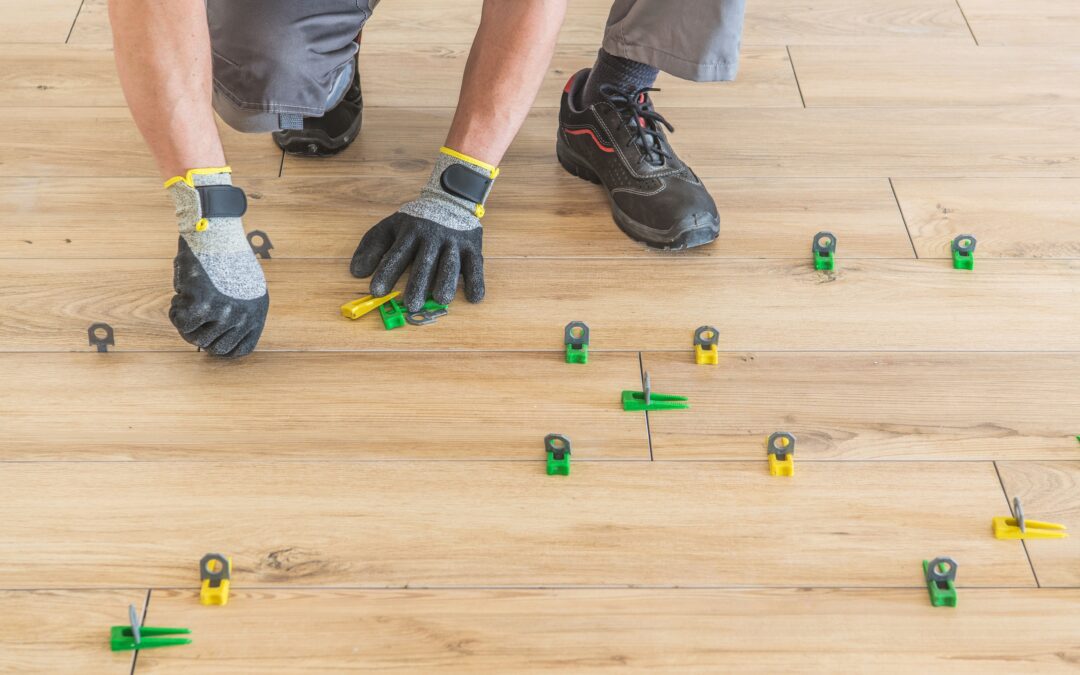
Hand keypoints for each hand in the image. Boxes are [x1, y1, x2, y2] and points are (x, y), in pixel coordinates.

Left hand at [350, 211, 483, 311]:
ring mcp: (454, 242)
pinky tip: (474, 298)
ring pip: (450, 264)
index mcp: (410, 232)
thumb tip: (356, 273)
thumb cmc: (416, 221)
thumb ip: (372, 248)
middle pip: (425, 262)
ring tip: (441, 299)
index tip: (377, 291)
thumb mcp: (391, 227)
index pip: (396, 254)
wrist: (450, 198)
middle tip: (411, 304)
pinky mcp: (472, 247)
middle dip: (418, 283)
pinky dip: (476, 281)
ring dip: (446, 282)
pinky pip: (475, 266)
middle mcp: (433, 237)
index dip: (386, 273)